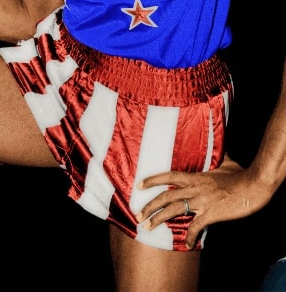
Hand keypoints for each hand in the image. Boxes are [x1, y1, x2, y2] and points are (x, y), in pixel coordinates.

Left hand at [134, 154, 272, 249]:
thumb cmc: (239, 174)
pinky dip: (190, 237)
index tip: (139, 185)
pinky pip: (195, 227)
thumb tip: (215, 147)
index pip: (168, 176)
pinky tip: (187, 245)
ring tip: (148, 228)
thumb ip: (215, 157)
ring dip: (159, 220)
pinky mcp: (210, 214)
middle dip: (149, 206)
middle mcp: (194, 188)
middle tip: (138, 215)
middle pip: (166, 196)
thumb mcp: (224, 162)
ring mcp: (201, 201)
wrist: (252, 186)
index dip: (152, 180)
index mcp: (195, 176)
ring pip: (174, 211)